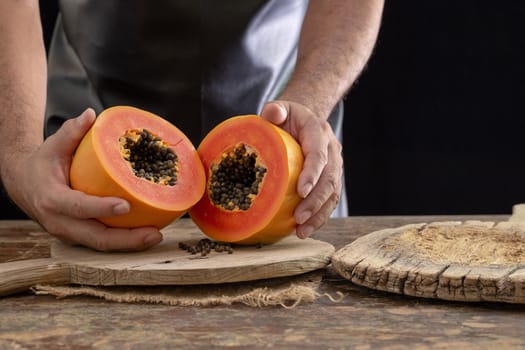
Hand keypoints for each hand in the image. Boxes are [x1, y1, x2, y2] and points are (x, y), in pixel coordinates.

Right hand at [3, 109, 162, 250]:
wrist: (22, 185)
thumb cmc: (42, 164)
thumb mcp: (53, 146)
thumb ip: (71, 131)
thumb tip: (91, 114)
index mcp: (52, 199)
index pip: (79, 207)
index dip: (102, 208)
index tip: (126, 206)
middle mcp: (60, 222)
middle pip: (95, 238)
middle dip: (126, 239)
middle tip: (154, 233)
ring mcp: (69, 234)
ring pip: (101, 245)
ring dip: (130, 244)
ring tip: (155, 236)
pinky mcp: (78, 237)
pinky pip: (102, 243)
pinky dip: (124, 241)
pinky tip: (146, 235)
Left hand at [260, 101, 342, 238]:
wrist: (304, 121)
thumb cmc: (287, 118)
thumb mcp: (280, 108)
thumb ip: (275, 109)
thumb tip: (273, 113)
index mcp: (318, 132)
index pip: (319, 154)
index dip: (312, 173)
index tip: (301, 191)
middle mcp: (331, 150)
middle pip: (330, 178)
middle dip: (316, 200)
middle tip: (300, 217)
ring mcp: (334, 166)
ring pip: (333, 193)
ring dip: (319, 214)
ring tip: (302, 231)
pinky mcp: (331, 180)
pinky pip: (329, 200)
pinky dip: (319, 217)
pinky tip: (304, 230)